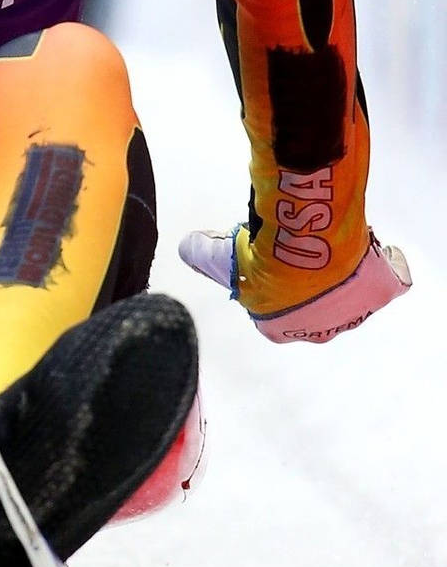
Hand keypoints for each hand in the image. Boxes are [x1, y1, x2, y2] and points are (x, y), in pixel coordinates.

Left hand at [179, 225, 409, 343]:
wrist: (312, 241)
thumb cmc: (266, 255)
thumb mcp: (220, 254)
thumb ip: (199, 253)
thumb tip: (186, 247)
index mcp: (279, 329)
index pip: (270, 311)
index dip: (265, 282)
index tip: (266, 257)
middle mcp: (318, 329)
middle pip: (308, 299)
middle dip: (301, 275)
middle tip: (295, 243)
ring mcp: (354, 312)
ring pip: (344, 288)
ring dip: (335, 268)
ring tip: (322, 238)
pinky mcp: (381, 290)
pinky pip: (380, 277)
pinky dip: (373, 261)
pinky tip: (357, 239)